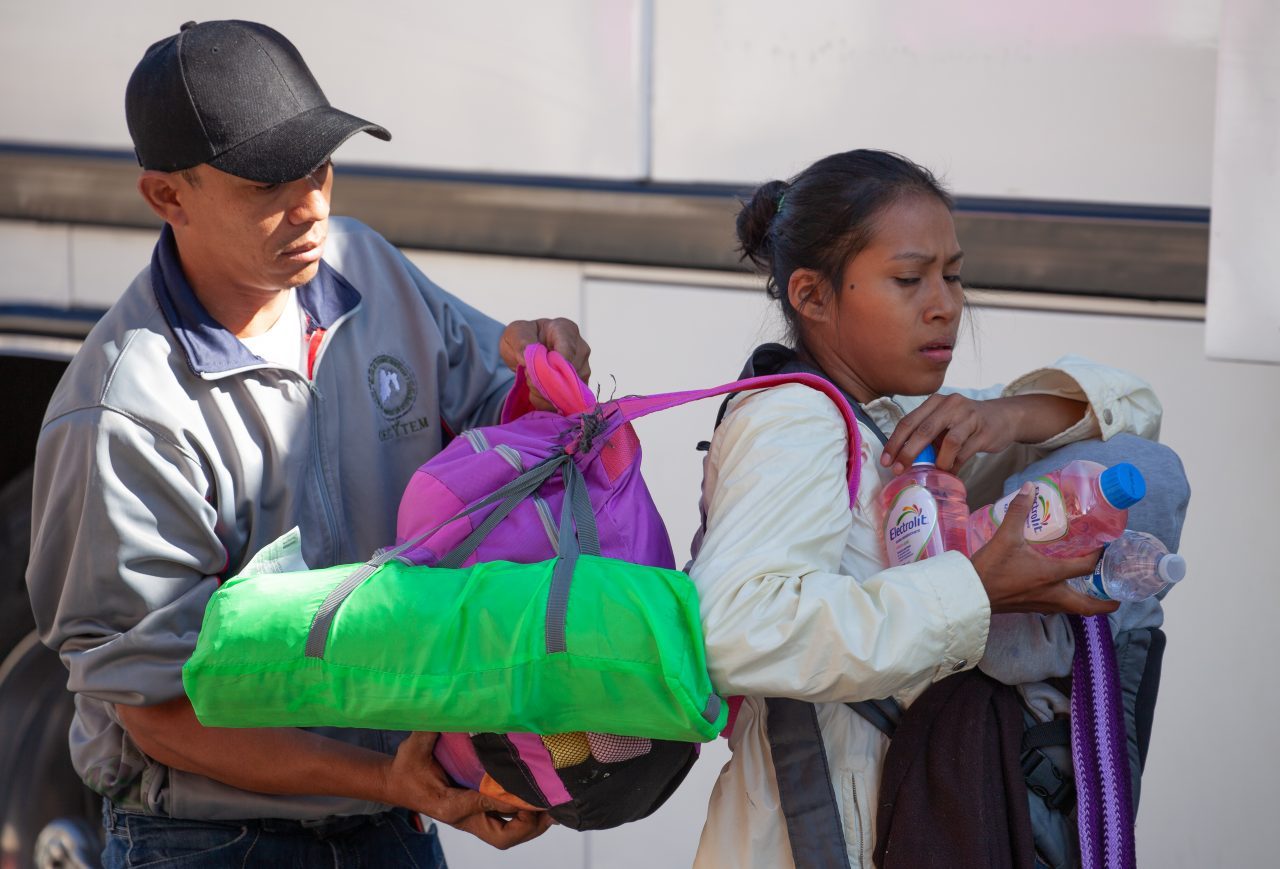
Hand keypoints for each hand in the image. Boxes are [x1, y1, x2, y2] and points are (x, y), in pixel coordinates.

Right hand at [382, 732, 551, 849]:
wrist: (395, 784)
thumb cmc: (406, 767)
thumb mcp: (415, 746)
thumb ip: (432, 729)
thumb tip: (453, 708)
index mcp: (450, 804)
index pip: (484, 805)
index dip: (508, 799)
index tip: (529, 790)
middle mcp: (464, 817)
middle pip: (502, 837)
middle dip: (527, 825)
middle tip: (548, 806)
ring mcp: (471, 819)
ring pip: (506, 835)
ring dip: (530, 825)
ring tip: (553, 808)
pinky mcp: (476, 814)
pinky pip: (505, 825)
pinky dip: (523, 818)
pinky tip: (540, 803)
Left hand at [500, 318, 590, 410]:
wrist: (526, 351)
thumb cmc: (522, 338)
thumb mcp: (515, 333)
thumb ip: (521, 342)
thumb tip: (526, 357)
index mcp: (565, 329)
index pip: (568, 349)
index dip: (554, 365)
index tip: (536, 373)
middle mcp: (580, 348)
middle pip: (571, 372)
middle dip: (546, 380)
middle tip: (528, 376)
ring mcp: (583, 368)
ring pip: (571, 388)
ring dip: (547, 392)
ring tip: (531, 384)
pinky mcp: (580, 386)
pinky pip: (569, 400)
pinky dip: (549, 402)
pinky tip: (537, 395)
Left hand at [881, 393, 1087, 473]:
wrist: (1003, 417)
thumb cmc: (966, 423)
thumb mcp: (943, 423)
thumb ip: (926, 435)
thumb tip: (903, 460)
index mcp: (935, 402)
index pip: (908, 421)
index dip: (895, 442)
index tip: (886, 460)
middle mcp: (951, 404)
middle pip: (923, 430)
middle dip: (908, 453)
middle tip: (899, 470)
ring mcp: (969, 417)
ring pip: (948, 442)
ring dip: (939, 461)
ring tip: (934, 472)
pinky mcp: (984, 431)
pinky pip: (965, 452)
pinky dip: (955, 464)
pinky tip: (950, 472)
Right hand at [970, 484, 1118, 616]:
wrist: (970, 593)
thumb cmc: (990, 567)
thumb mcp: (1005, 537)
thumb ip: (1019, 512)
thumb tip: (1029, 488)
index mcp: (1051, 574)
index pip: (1086, 567)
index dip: (1098, 556)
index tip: (1103, 547)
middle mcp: (1052, 593)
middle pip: (1088, 606)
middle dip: (1105, 604)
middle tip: (1116, 597)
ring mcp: (1041, 604)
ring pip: (1072, 610)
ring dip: (1085, 604)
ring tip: (1091, 593)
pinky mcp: (1029, 608)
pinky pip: (1055, 609)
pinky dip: (1065, 603)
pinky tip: (1058, 591)